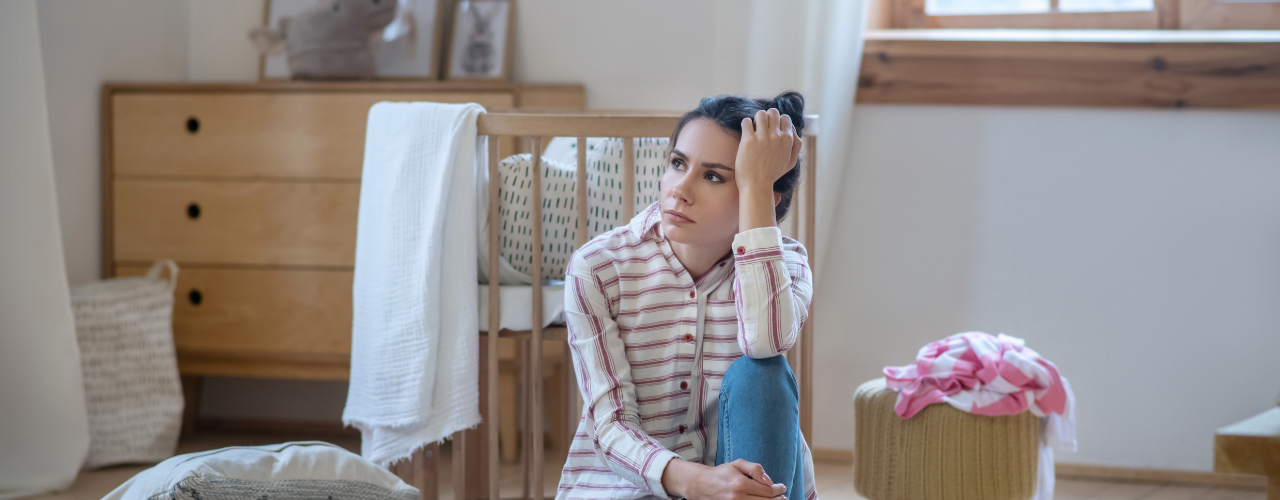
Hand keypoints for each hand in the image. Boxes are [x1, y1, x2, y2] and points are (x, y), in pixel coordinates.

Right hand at [662, 458, 786, 499]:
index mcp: (740, 484)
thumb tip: (769, 480)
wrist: (702, 485)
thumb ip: (755, 469)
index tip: (782, 487)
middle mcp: (738, 498)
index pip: (767, 491)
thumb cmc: (722, 473)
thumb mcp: (738, 464)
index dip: (778, 490)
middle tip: (784, 497)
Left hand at [734, 108, 801, 193]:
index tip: (772, 129)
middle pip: (773, 112)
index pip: (785, 118)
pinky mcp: (748, 140)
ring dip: (756, 119)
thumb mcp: (791, 162)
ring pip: (760, 114)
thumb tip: (793, 130)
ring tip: (754, 129)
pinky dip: (745, 124)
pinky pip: (746, 121)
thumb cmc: (772, 174)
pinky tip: (746, 133)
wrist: (757, 185)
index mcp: (787, 140)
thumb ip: (796, 145)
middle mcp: (776, 136)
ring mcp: (762, 137)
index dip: (778, 121)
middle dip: (767, 117)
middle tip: (761, 128)